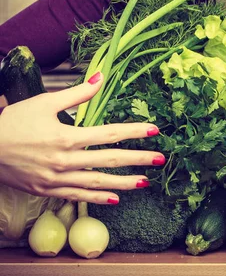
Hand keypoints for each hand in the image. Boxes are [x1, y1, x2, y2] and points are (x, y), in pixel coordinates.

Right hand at [0, 72, 164, 204]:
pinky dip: (97, 198)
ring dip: (124, 183)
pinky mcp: (48, 190)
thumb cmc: (13, 123)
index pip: (109, 134)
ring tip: (146, 183)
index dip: (134, 132)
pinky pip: (78, 196)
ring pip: (97, 182)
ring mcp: (57, 178)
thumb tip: (101, 77)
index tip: (154, 131)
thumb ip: (77, 94)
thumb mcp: (43, 103)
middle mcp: (65, 160)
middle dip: (138, 159)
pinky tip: (115, 199)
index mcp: (67, 136)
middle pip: (109, 160)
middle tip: (161, 159)